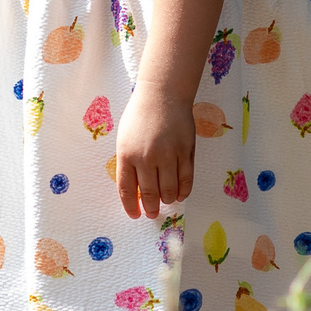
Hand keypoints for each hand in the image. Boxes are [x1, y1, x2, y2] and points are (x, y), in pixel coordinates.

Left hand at [112, 91, 194, 218]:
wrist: (162, 95)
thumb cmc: (140, 116)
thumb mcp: (125, 139)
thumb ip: (129, 162)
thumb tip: (134, 188)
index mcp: (127, 155)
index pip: (127, 189)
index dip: (131, 206)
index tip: (134, 214)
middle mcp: (146, 158)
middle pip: (149, 193)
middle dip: (150, 208)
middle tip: (152, 213)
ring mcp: (167, 155)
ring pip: (169, 190)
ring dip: (167, 200)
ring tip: (166, 202)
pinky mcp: (185, 152)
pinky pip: (186, 179)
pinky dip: (183, 191)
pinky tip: (180, 195)